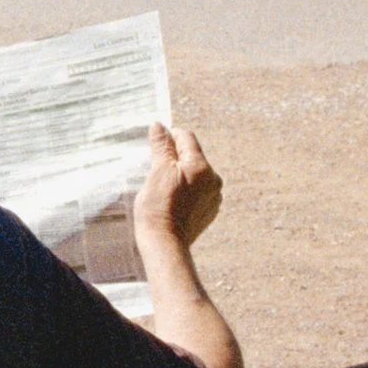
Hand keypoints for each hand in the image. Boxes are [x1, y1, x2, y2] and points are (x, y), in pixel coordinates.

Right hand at [134, 121, 220, 249]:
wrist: (165, 242)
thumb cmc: (158, 206)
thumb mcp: (157, 171)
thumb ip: (161, 146)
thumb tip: (159, 125)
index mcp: (201, 166)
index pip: (186, 138)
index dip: (168, 138)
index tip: (155, 147)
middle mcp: (213, 179)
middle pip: (192, 156)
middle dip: (174, 159)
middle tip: (156, 172)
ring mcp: (213, 197)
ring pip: (194, 174)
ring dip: (180, 175)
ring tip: (163, 189)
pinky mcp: (209, 211)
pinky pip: (197, 192)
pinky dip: (185, 191)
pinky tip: (172, 201)